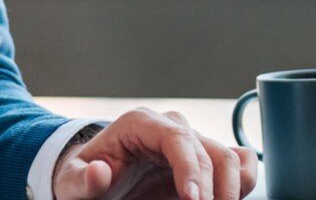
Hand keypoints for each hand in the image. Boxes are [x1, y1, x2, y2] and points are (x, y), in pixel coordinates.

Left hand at [54, 108, 257, 199]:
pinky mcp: (203, 159)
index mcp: (140, 124)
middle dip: (214, 191)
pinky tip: (232, 199)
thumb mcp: (72, 182)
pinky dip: (243, 182)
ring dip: (231, 191)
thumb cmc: (85, 177)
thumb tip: (98, 172)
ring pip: (230, 159)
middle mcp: (171, 128)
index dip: (190, 169)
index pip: (177, 139)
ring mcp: (191, 143)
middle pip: (209, 153)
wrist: (97, 178)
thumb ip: (82, 179)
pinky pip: (238, 163)